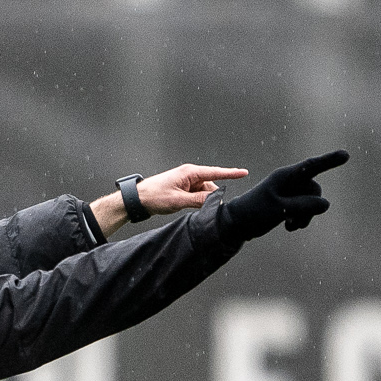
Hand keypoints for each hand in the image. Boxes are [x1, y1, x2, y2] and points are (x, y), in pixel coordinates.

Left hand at [96, 163, 246, 236]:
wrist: (136, 199)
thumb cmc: (154, 196)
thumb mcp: (178, 200)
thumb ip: (198, 200)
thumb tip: (215, 200)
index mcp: (190, 173)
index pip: (215, 172)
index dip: (230, 173)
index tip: (244, 172)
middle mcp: (189, 175)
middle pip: (210, 185)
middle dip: (211, 196)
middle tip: (209, 208)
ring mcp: (185, 182)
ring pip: (203, 192)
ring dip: (201, 200)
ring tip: (188, 207)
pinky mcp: (182, 189)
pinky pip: (195, 195)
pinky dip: (196, 201)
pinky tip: (189, 207)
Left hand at [219, 150, 346, 240]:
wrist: (237, 225)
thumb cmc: (254, 213)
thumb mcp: (279, 209)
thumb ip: (303, 206)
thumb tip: (326, 204)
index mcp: (285, 176)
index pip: (311, 167)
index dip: (329, 161)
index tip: (345, 155)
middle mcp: (289, 180)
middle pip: (314, 190)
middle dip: (310, 207)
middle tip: (295, 222)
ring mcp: (290, 191)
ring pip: (312, 201)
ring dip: (305, 215)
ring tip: (291, 225)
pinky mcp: (290, 201)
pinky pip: (305, 208)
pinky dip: (301, 218)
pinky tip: (290, 226)